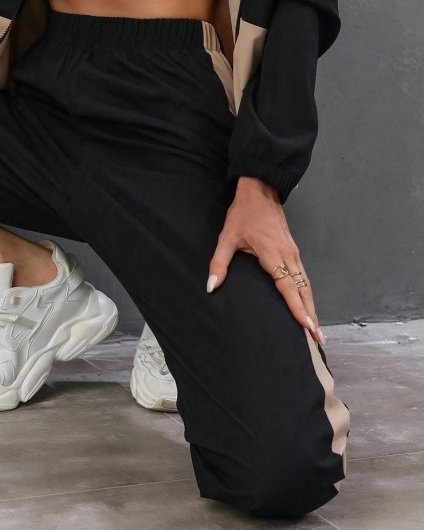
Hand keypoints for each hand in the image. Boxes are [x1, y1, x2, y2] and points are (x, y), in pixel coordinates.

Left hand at [206, 176, 325, 344]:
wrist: (260, 190)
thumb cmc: (244, 213)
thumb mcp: (227, 237)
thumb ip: (219, 263)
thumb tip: (211, 286)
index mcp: (273, 253)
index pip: (288, 286)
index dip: (298, 307)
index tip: (308, 326)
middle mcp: (289, 255)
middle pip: (304, 290)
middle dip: (311, 314)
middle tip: (318, 339)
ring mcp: (294, 253)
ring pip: (307, 284)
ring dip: (312, 306)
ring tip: (316, 330)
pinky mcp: (294, 251)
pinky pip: (304, 277)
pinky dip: (308, 294)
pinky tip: (307, 305)